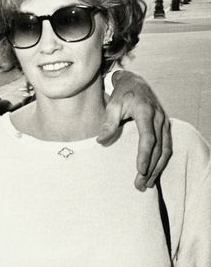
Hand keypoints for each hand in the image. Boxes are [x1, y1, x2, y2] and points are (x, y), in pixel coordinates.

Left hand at [97, 70, 171, 190]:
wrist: (135, 81)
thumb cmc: (122, 94)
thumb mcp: (112, 105)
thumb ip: (109, 123)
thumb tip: (100, 141)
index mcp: (145, 112)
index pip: (148, 138)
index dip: (145, 155)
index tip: (140, 170)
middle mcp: (158, 118)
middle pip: (158, 148)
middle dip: (151, 168)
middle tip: (140, 184)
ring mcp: (164, 122)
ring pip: (166, 149)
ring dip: (158, 168)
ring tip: (147, 184)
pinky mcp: (165, 126)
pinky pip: (167, 146)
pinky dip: (161, 160)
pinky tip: (154, 172)